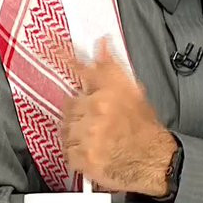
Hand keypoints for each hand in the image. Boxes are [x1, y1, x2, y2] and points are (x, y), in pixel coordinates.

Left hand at [59, 37, 176, 196]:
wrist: (153, 160)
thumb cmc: (144, 127)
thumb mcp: (133, 91)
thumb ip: (112, 67)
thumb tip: (101, 42)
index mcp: (107, 92)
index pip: (80, 70)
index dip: (62, 56)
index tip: (49, 43)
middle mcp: (96, 111)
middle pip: (70, 105)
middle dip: (80, 112)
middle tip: (97, 121)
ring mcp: (88, 135)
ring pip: (67, 129)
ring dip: (77, 133)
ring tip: (97, 138)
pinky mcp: (83, 158)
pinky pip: (67, 151)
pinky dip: (77, 153)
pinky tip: (93, 151)